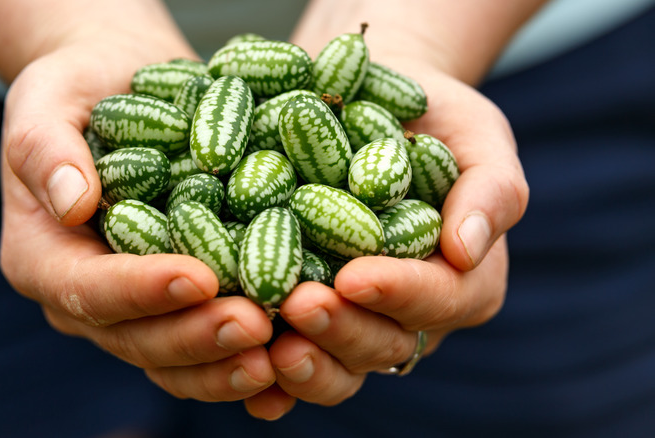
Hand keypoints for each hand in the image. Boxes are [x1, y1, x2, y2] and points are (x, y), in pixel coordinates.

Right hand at [0, 32, 276, 401]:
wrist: (122, 90)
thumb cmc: (79, 88)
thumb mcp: (48, 99)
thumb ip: (48, 149)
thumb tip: (73, 202)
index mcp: (44, 257)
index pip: (87, 288)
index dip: (142, 290)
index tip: (201, 278)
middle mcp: (86, 298)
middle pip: (138, 338)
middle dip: (197, 336)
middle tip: (257, 326)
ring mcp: (137, 308)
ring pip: (176, 358)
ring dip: (227, 362)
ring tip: (282, 354)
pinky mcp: (180, 303)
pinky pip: (209, 344)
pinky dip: (246, 355)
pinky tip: (295, 353)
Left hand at [243, 63, 528, 418]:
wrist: (366, 105)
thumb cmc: (432, 120)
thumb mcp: (476, 137)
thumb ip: (490, 190)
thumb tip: (465, 251)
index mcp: (460, 280)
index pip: (438, 299)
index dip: (399, 293)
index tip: (356, 277)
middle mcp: (407, 314)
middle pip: (382, 343)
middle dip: (341, 329)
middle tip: (297, 305)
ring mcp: (355, 321)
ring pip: (335, 364)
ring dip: (302, 362)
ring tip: (258, 338)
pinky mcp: (307, 319)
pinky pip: (289, 359)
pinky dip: (266, 374)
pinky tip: (240, 367)